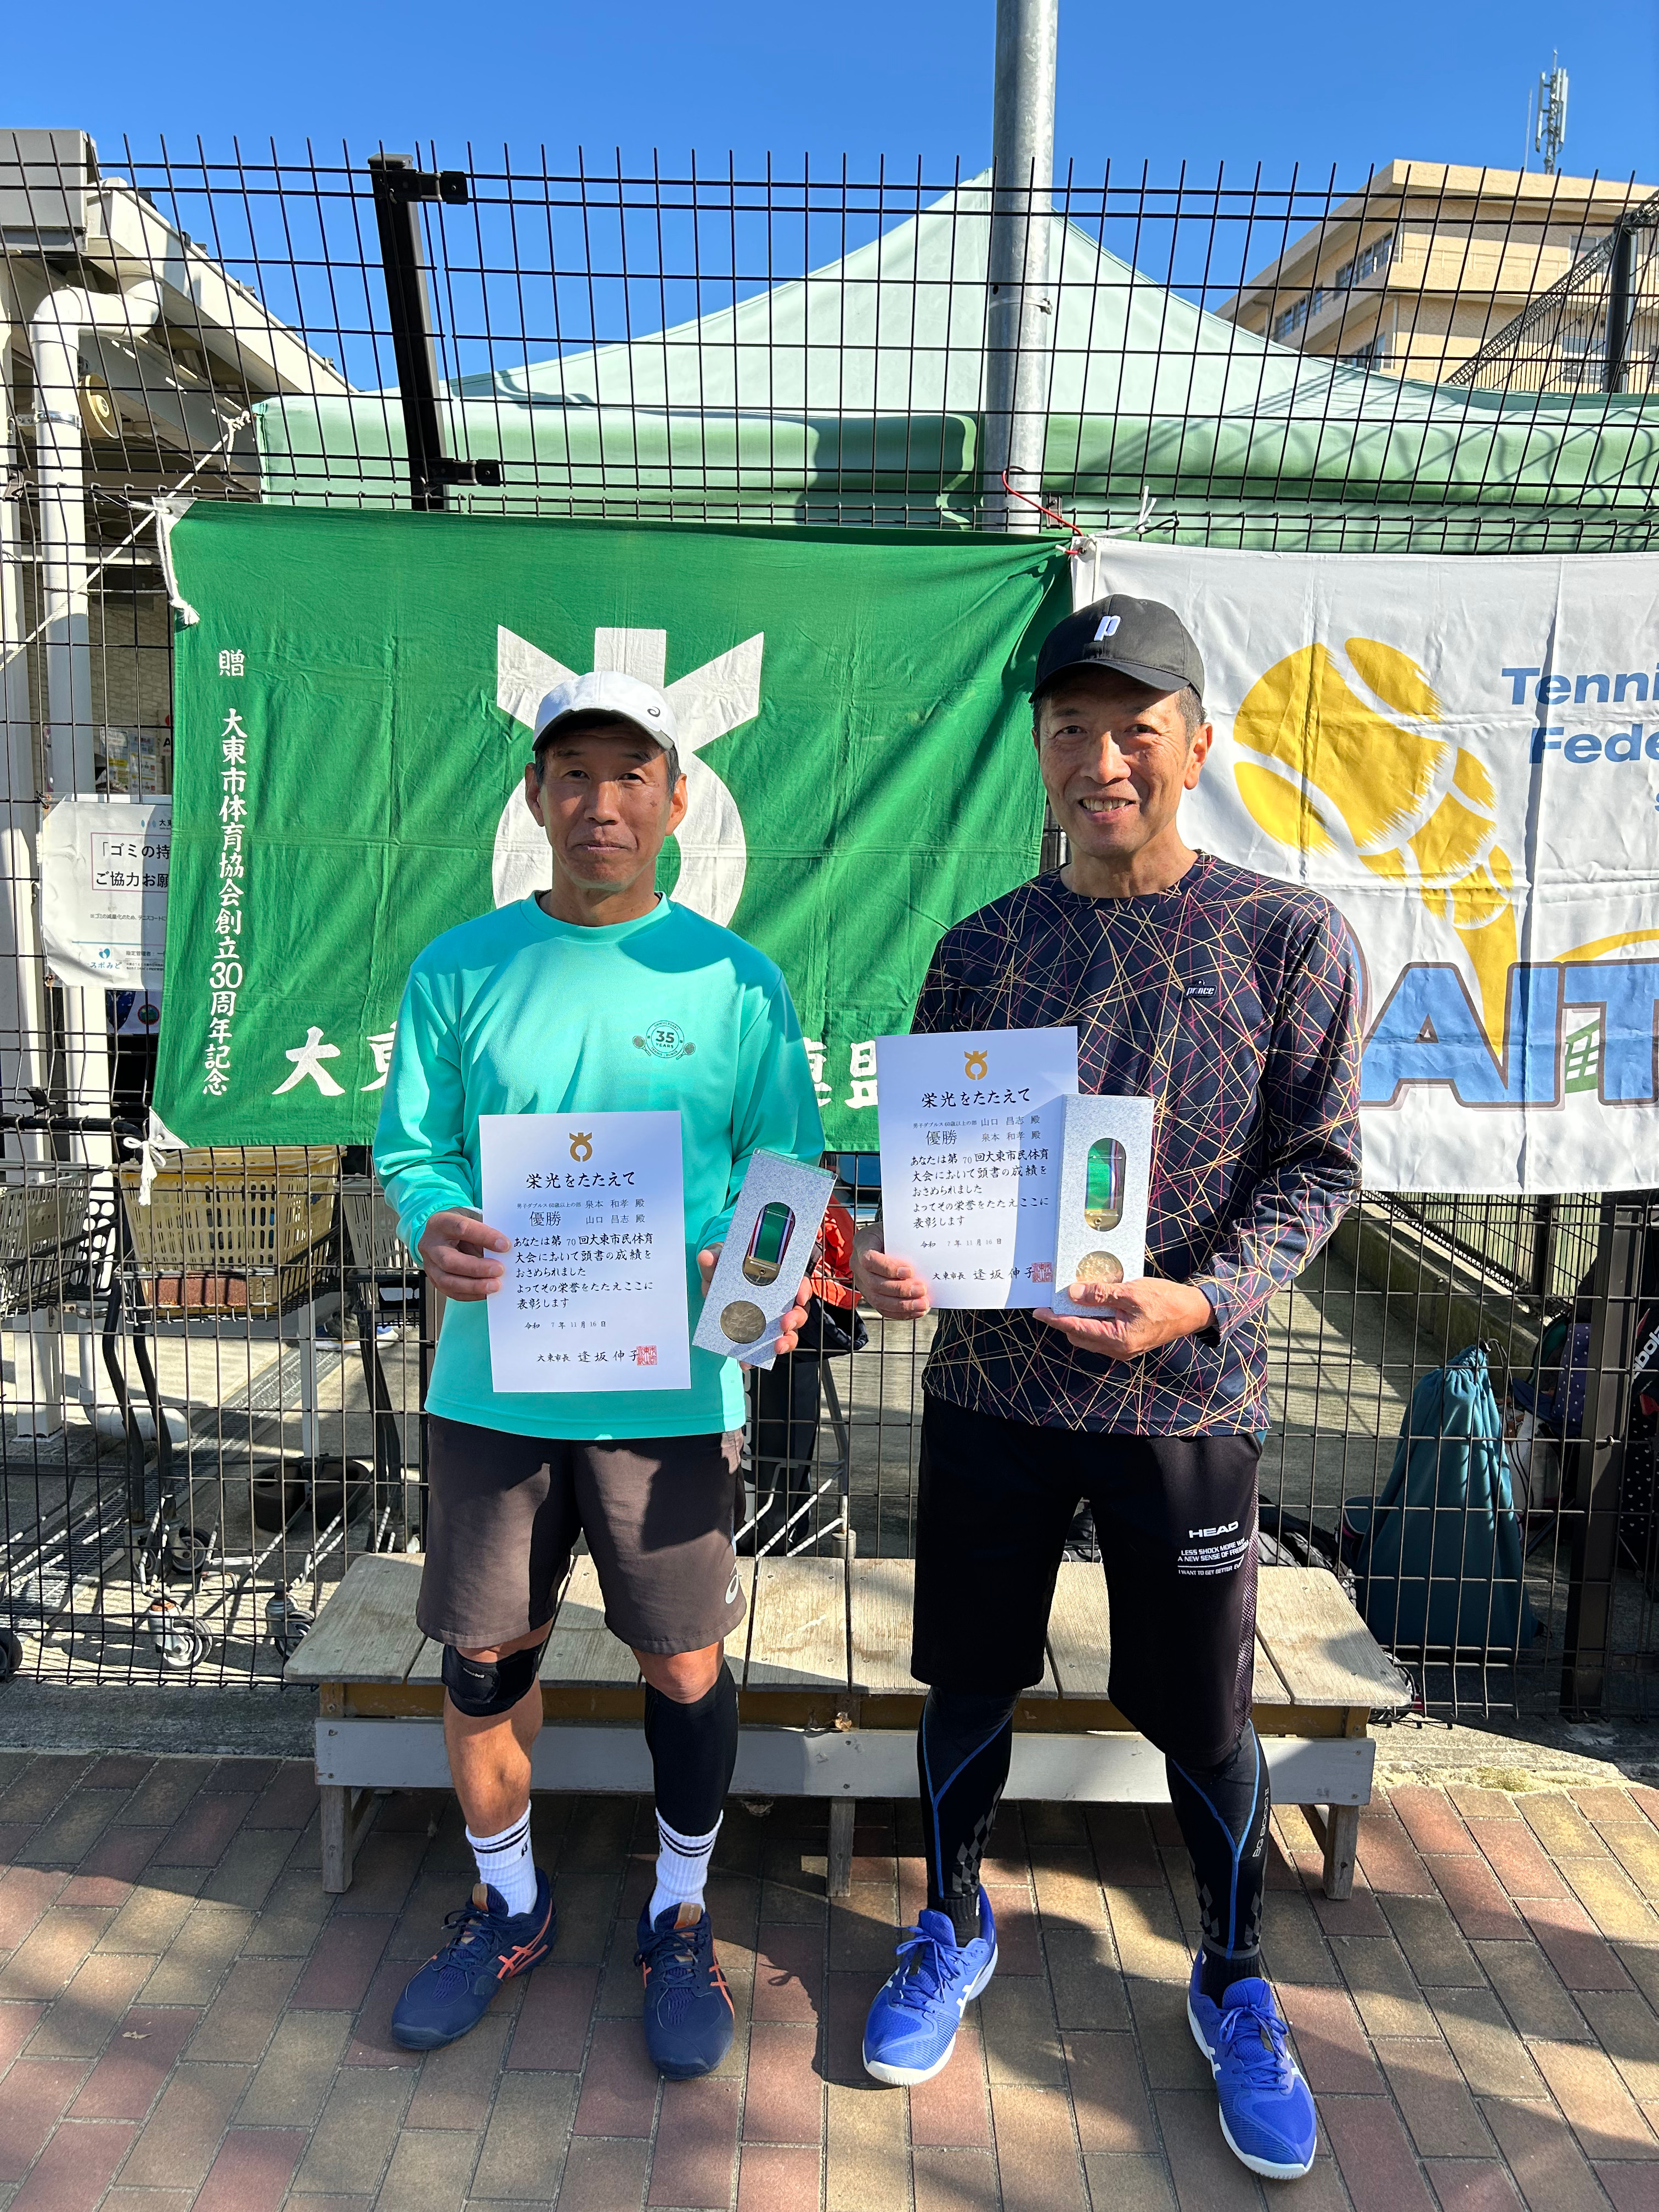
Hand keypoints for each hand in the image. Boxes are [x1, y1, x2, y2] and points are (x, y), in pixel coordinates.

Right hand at [419, 1208, 511, 1300]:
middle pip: (449, 1261)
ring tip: (495, 1286)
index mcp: (441, 1223)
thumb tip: (504, 1249)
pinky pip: (450, 1292)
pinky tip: (485, 1292)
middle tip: (499, 1270)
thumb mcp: (471, 1221)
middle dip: (477, 1268)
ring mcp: (429, 1265)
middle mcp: (431, 1245)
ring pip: (447, 1281)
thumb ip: (484, 1234)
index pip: (462, 1229)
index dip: (484, 1237)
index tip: (504, 1245)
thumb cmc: (459, 1227)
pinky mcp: (433, 1279)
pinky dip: (470, 1294)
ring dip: (474, 1286)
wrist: (441, 1234)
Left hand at [698, 1243, 812, 1363]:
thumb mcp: (721, 1262)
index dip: (803, 1289)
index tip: (799, 1296)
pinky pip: (762, 1349)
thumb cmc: (728, 1270)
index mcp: (778, 1280)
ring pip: (787, 1333)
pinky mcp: (757, 1335)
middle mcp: (780, 1302)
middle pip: (798, 1311)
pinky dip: (756, 1358)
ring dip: (786, 1341)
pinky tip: (747, 1362)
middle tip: (785, 1323)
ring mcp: (771, 1320)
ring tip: (776, 1347)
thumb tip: (706, 1256)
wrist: (717, 1285)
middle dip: (796, 1318)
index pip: (799, 1283)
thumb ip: (715, 1260)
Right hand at [851, 1218, 930, 1320]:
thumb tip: (928, 1250)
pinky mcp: (870, 1295)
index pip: (869, 1260)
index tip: (910, 1270)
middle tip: (922, 1289)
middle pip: (874, 1283)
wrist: (887, 1238)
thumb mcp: (897, 1228)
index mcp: (862, 1243)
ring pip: (878, 1300)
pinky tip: (917, 1311)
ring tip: (923, 1304)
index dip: (888, 1268)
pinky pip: (883, 1309)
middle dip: (900, 1290)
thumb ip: (906, 1238)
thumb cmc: (894, 1232)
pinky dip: (901, 1312)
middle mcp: (857, 1265)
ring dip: (903, 1305)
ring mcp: (862, 1283)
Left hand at [1035, 1278, 1213, 1360]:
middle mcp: (1118, 1349)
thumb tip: (1073, 1294)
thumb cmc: (1166, 1301)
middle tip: (1056, 1298)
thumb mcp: (1132, 1292)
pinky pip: (1102, 1333)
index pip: (1077, 1329)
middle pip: (1079, 1336)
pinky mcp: (1128, 1342)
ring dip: (1080, 1319)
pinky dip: (1094, 1320)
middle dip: (1065, 1319)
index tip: (1038, 1311)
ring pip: (1090, 1336)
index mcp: (1118, 1339)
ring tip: (1075, 1297)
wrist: (1192, 1312)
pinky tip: (1094, 1303)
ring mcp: (1123, 1348)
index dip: (1055, 1319)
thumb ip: (1100, 1294)